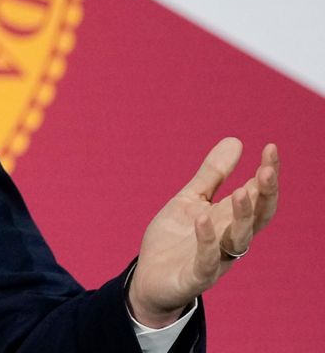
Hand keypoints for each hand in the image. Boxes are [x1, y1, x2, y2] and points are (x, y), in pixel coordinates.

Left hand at [128, 138, 279, 326]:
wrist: (149, 279)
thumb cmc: (174, 239)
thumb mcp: (190, 200)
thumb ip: (212, 175)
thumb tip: (236, 140)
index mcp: (230, 219)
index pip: (258, 196)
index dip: (267, 174)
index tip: (270, 148)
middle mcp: (230, 239)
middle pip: (258, 218)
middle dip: (265, 195)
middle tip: (266, 170)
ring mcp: (216, 260)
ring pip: (239, 240)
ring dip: (242, 216)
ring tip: (241, 191)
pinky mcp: (196, 277)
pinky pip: (207, 261)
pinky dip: (207, 241)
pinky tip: (202, 219)